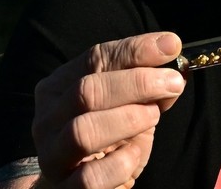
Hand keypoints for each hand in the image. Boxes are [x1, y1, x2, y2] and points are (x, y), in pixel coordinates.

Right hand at [31, 32, 184, 188]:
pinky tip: (134, 155)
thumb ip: (145, 84)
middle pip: (87, 91)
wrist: (81, 182)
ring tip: (153, 116)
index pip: (95, 59)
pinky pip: (90, 177)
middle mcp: (48, 118)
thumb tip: (172, 64)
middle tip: (173, 83)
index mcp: (59, 87)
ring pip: (83, 131)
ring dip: (128, 119)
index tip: (171, 45)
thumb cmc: (109, 136)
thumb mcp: (127, 104)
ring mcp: (53, 155)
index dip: (135, 50)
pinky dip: (120, 163)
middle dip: (137, 83)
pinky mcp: (65, 188)